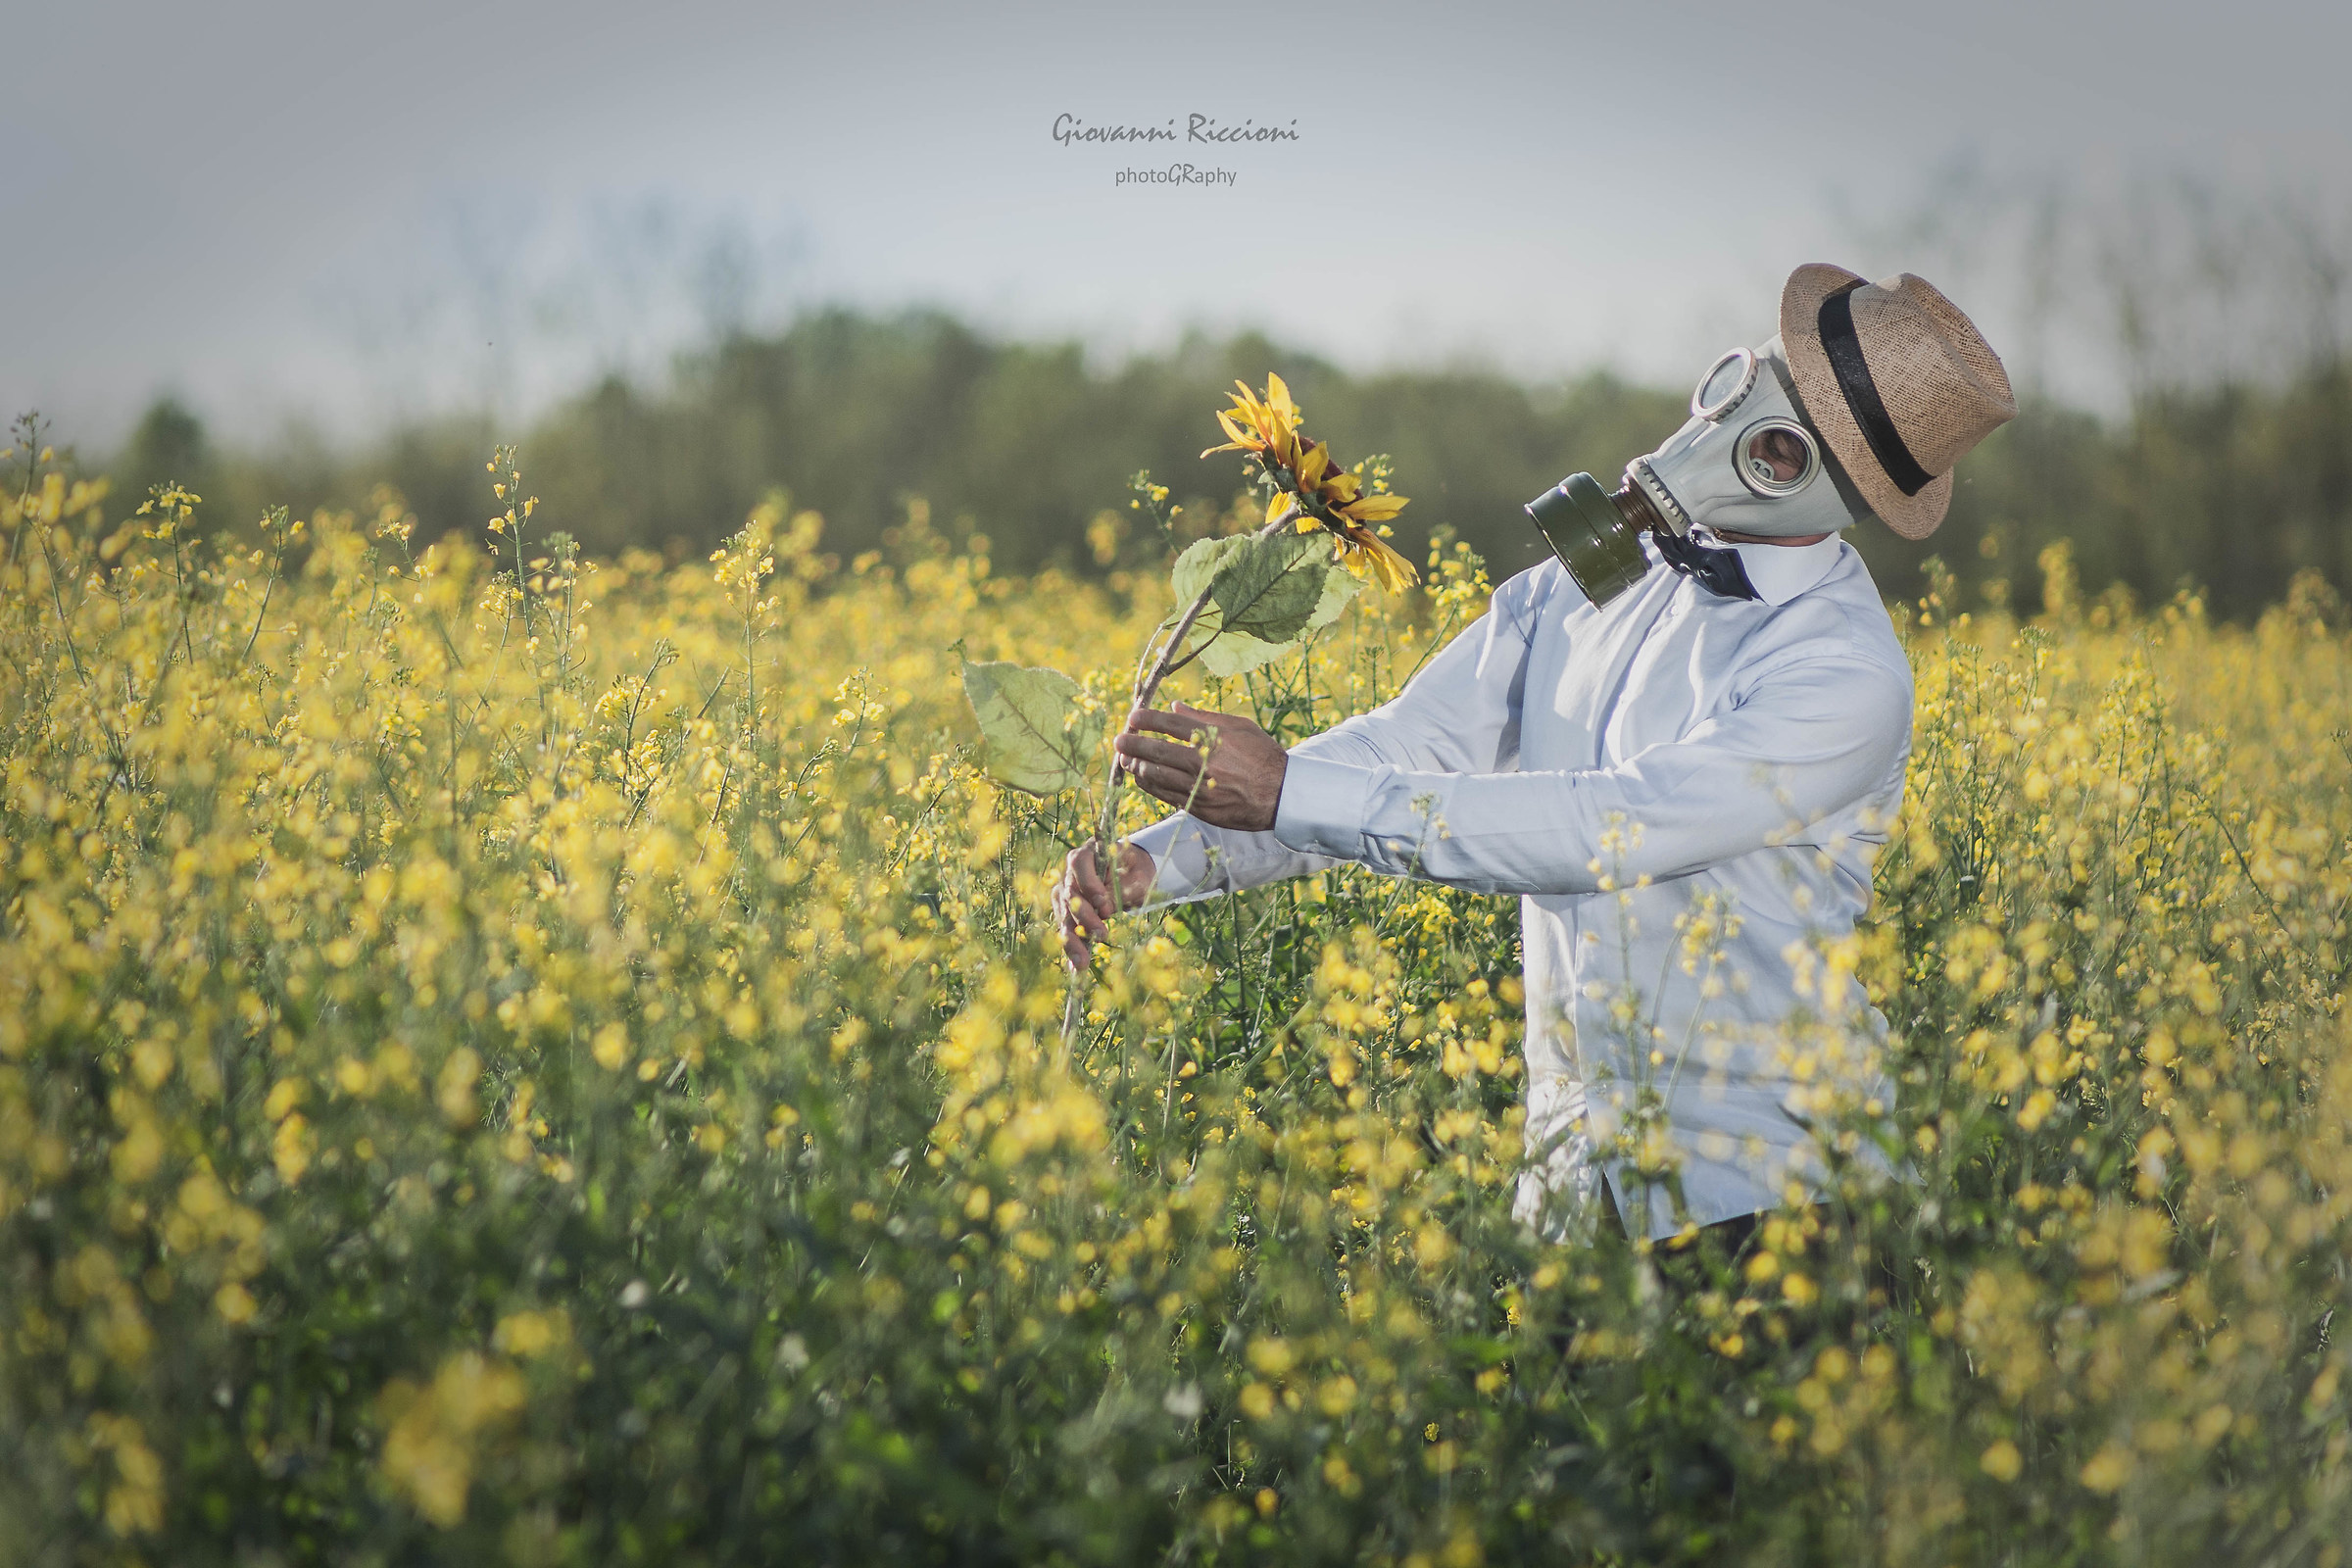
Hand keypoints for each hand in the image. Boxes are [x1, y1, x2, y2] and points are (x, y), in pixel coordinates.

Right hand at [1053, 839, 1156, 970]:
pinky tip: (1076, 969)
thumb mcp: (1137, 877)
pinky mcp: (1066, 914)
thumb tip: (1104, 908)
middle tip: (1102, 934)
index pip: (1078, 863)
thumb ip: (1122, 888)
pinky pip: (1067, 933)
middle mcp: (1069, 874)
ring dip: (1073, 941)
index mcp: (1086, 854)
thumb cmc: (1135, 872)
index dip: (1088, 883)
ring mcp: (1064, 896)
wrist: (1131, 878)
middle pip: (1070, 895)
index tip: (1103, 903)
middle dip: (1084, 917)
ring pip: (1064, 918)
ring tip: (1082, 963)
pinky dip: (1072, 950)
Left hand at [1114, 700, 1287, 831]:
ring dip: (1138, 766)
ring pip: (1158, 775)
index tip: (1133, 717)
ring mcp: (1200, 787)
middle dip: (1133, 743)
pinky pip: (1166, 795)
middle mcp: (1204, 762)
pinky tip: (1142, 777)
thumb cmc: (1262, 755)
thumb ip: (1205, 717)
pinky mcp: (1199, 807)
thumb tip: (1175, 704)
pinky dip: (1151, 785)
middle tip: (1119, 740)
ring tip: (1126, 760)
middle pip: (1158, 750)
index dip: (1148, 719)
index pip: (1171, 724)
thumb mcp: (1239, 727)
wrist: (1281, 795)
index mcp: (1214, 738)